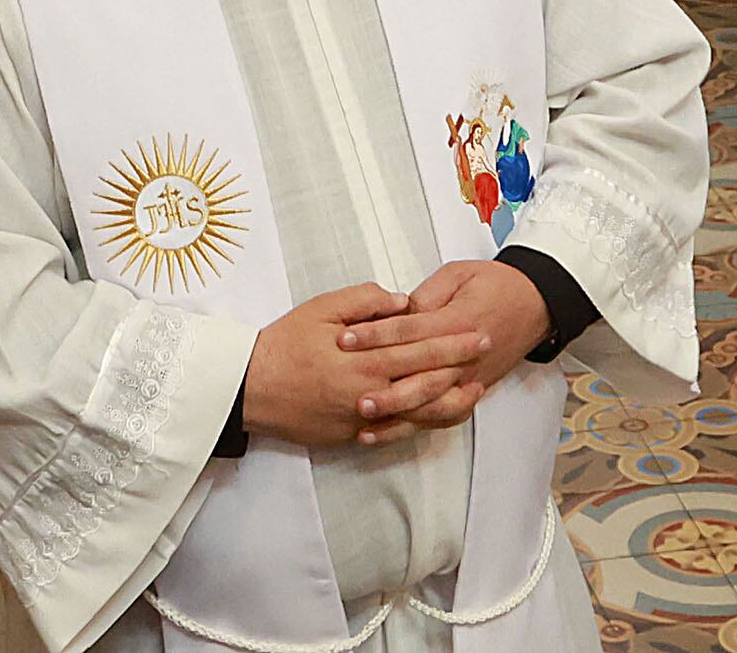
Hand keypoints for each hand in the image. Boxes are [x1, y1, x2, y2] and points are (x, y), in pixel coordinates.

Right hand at [242, 282, 483, 448]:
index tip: (477, 331)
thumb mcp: (321, 308)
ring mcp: (362, 418)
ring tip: (474, 389)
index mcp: (365, 359)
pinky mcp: (352, 435)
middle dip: (460, 365)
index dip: (453, 341)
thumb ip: (365, 301)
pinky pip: (395, 431)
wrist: (250, 388)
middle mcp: (370, 392)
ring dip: (449, 401)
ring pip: (418, 414)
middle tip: (486, 351)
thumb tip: (402, 302)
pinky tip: (435, 412)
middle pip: (427, 380)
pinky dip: (420, 423)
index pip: (420, 348)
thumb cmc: (284, 344)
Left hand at [328, 259, 553, 441]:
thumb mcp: (459, 274)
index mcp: (458, 322)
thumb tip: (398, 311)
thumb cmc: (497, 285)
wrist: (535, 303)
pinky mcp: (471, 390)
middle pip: (420, 378)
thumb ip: (427, 294)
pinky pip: (443, 415)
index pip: (410, 332)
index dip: (375, 335)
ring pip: (431, 405)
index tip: (346, 339)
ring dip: (398, 415)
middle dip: (386, 390)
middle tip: (353, 395)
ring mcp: (469, 378)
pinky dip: (416, 426)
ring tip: (366, 421)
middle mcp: (464, 357)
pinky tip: (391, 431)